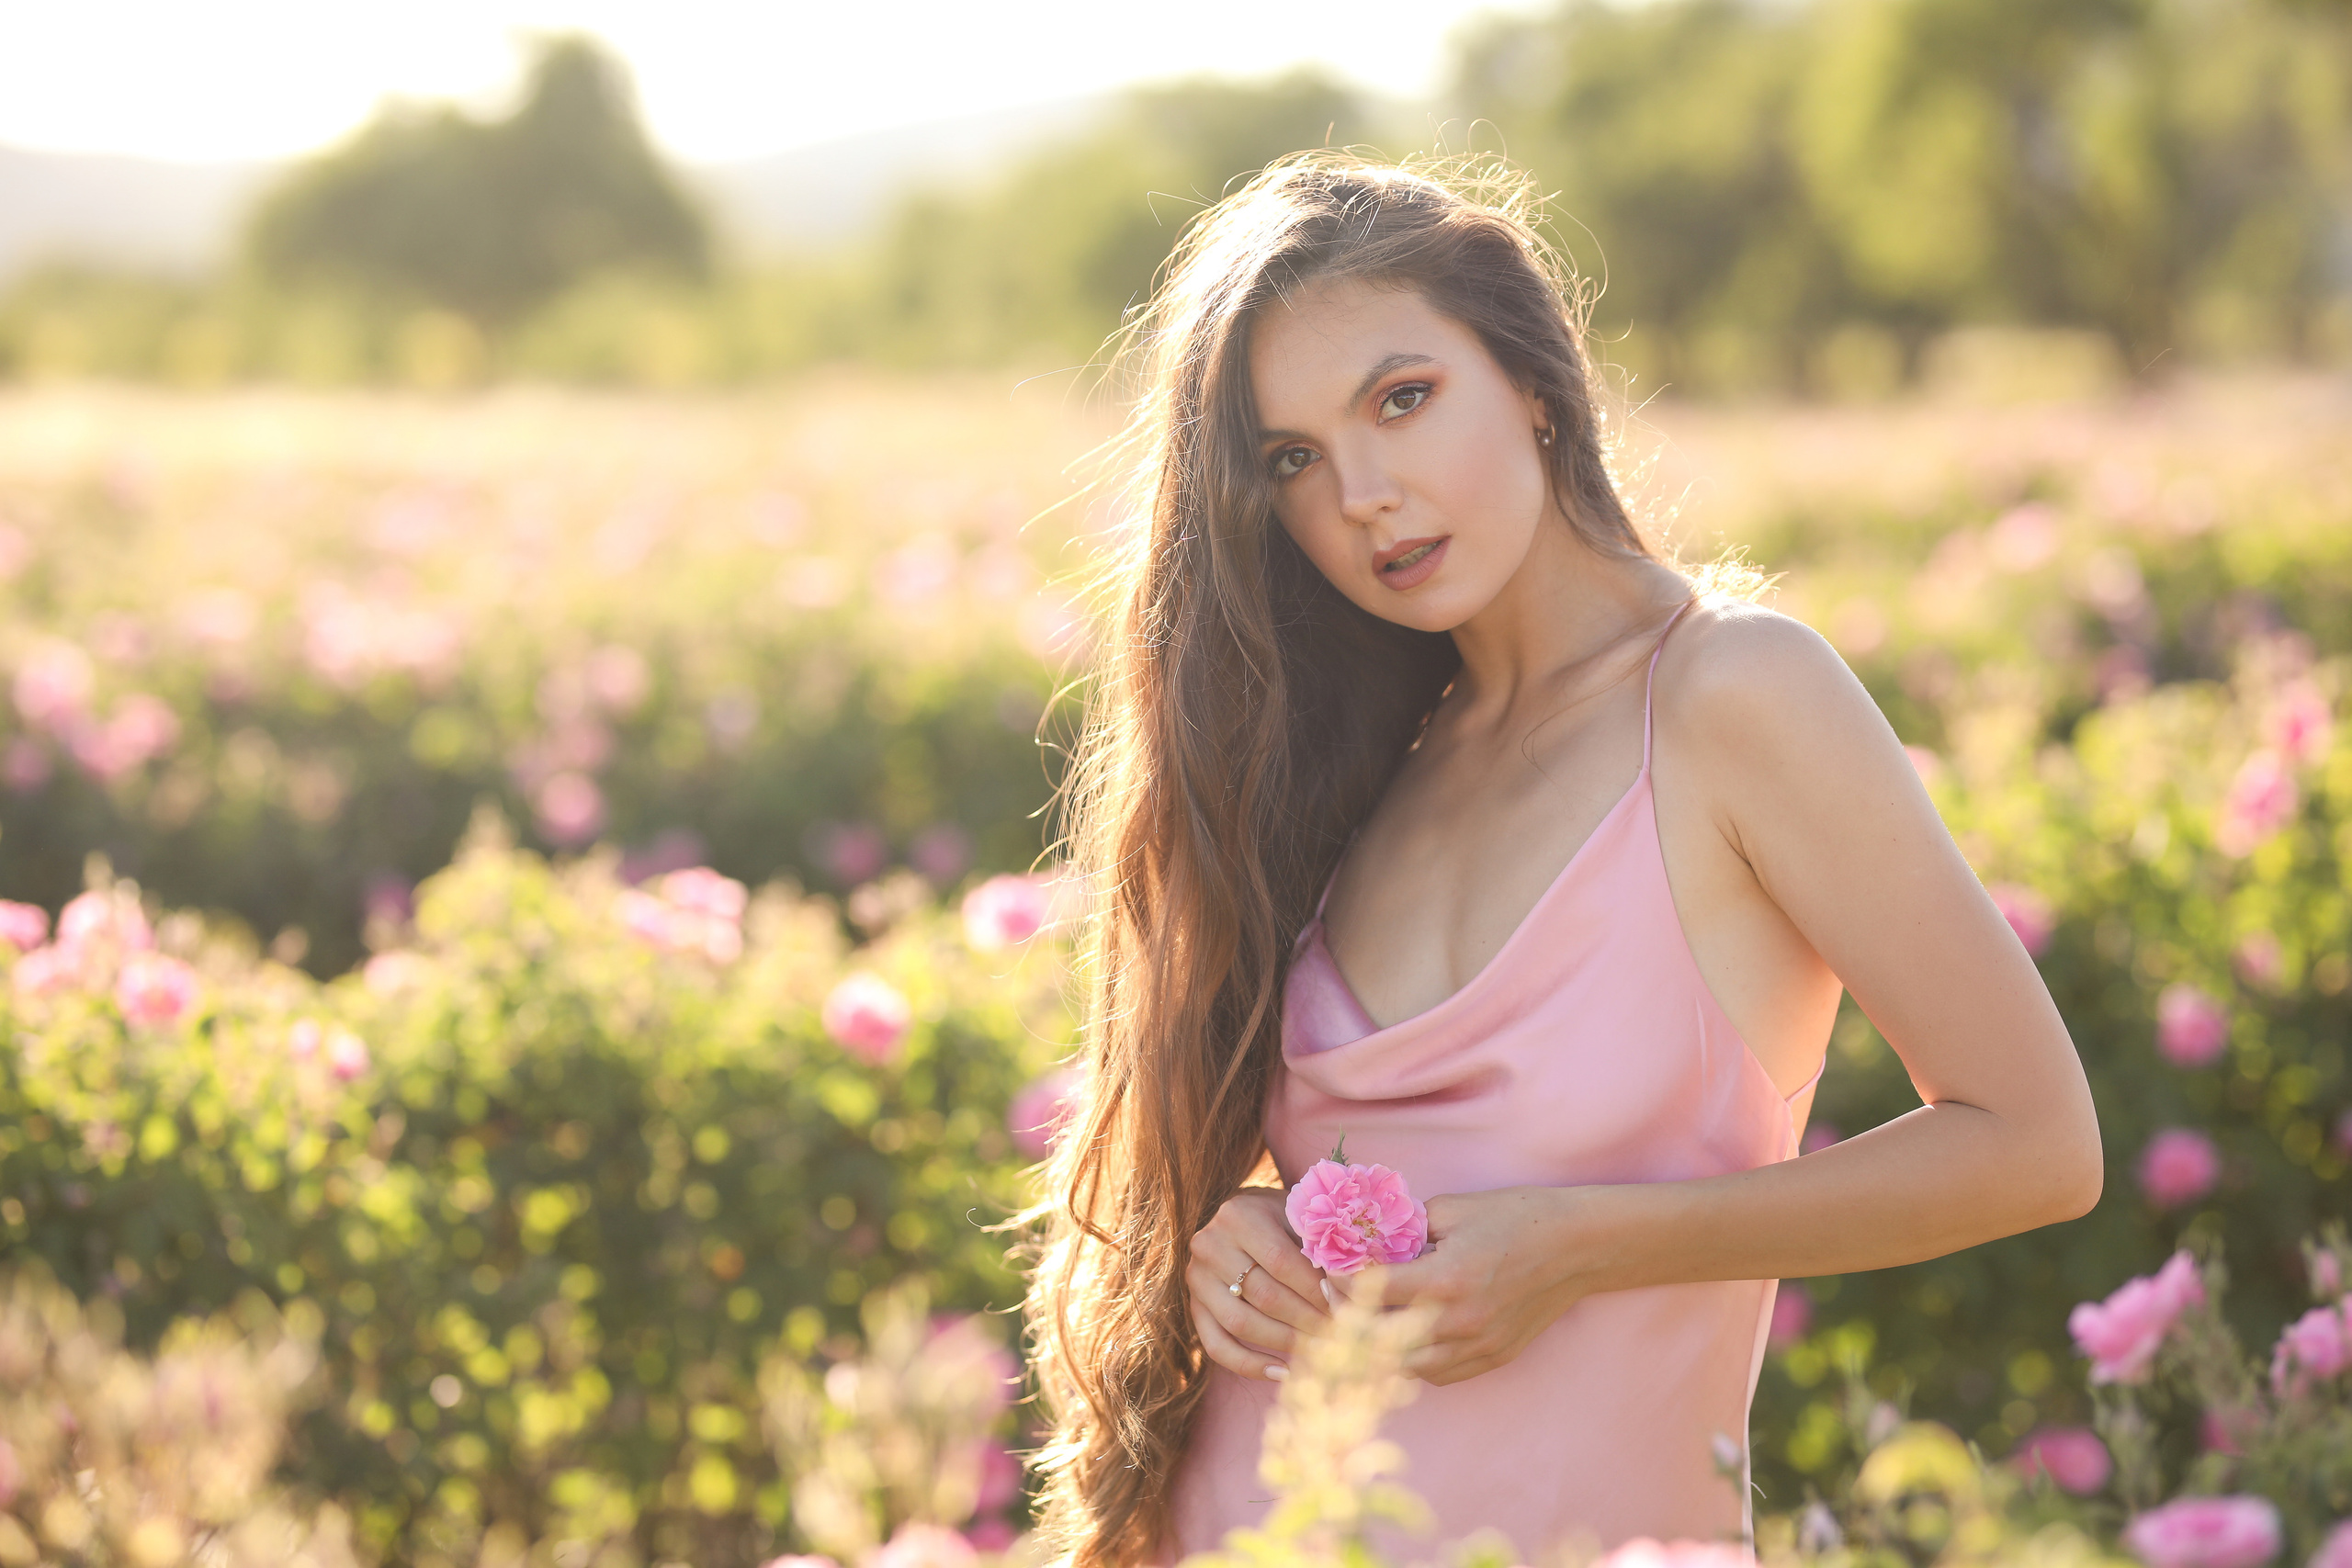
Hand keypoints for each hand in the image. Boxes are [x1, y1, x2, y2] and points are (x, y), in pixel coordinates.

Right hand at [1186, 1186, 1330, 1381]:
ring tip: (1318, 1352)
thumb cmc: (1284, 1219)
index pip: (1282, 1263)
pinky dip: (1249, 1365)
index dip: (1315, 1291)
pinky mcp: (1193, 1306)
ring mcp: (1196, 1277)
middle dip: (1306, 1320)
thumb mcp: (1302, 1220)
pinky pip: (1217, 1344)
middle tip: (1340, 1336)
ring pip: (1240, 1322)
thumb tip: (1347, 1292)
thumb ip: (1324, 1251)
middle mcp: (1209, 1244)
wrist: (1244, 1218)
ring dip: (1284, 1343)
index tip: (1346, 1309)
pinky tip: (1282, 1372)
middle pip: (1263, 1295)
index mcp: (1238, 1215)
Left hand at [1329, 1185, 1599, 1385]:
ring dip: (1379, 1347)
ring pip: (1406, 1367)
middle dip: (1350, 1319)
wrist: (1577, 1247)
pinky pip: (1438, 1374)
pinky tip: (1406, 1337)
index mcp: (1446, 1279)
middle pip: (1380, 1340)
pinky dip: (1413, 1361)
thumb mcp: (1454, 1209)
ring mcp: (1478, 1346)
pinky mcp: (1494, 1357)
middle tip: (1337, 1300)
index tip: (1329, 1270)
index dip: (1341, 1282)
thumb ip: (1407, 1229)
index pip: (1372, 1292)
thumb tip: (1368, 1240)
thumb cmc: (1516, 1217)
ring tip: (1366, 1321)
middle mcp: (1460, 1321)